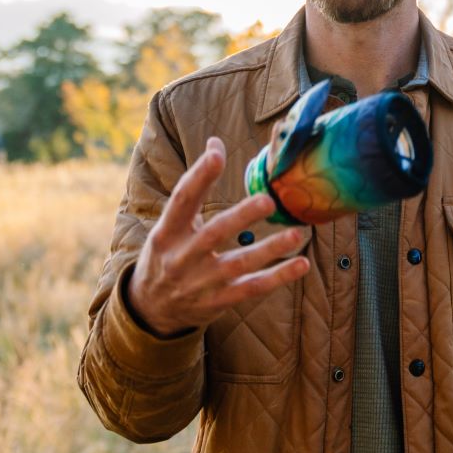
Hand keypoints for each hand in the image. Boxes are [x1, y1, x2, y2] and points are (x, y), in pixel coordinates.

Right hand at [127, 137, 309, 335]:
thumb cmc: (168, 253)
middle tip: (268, 200)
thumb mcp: (170, 224)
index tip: (217, 153)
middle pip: (213, 234)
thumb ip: (195, 188)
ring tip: (296, 234)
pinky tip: (301, 264)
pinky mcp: (218, 302)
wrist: (151, 309)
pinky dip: (278, 277)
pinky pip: (252, 288)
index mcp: (167, 232)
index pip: (182, 199)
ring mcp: (201, 283)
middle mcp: (182, 257)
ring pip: (239, 264)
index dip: (199, 176)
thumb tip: (215, 142)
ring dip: (269, 249)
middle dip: (241, 217)